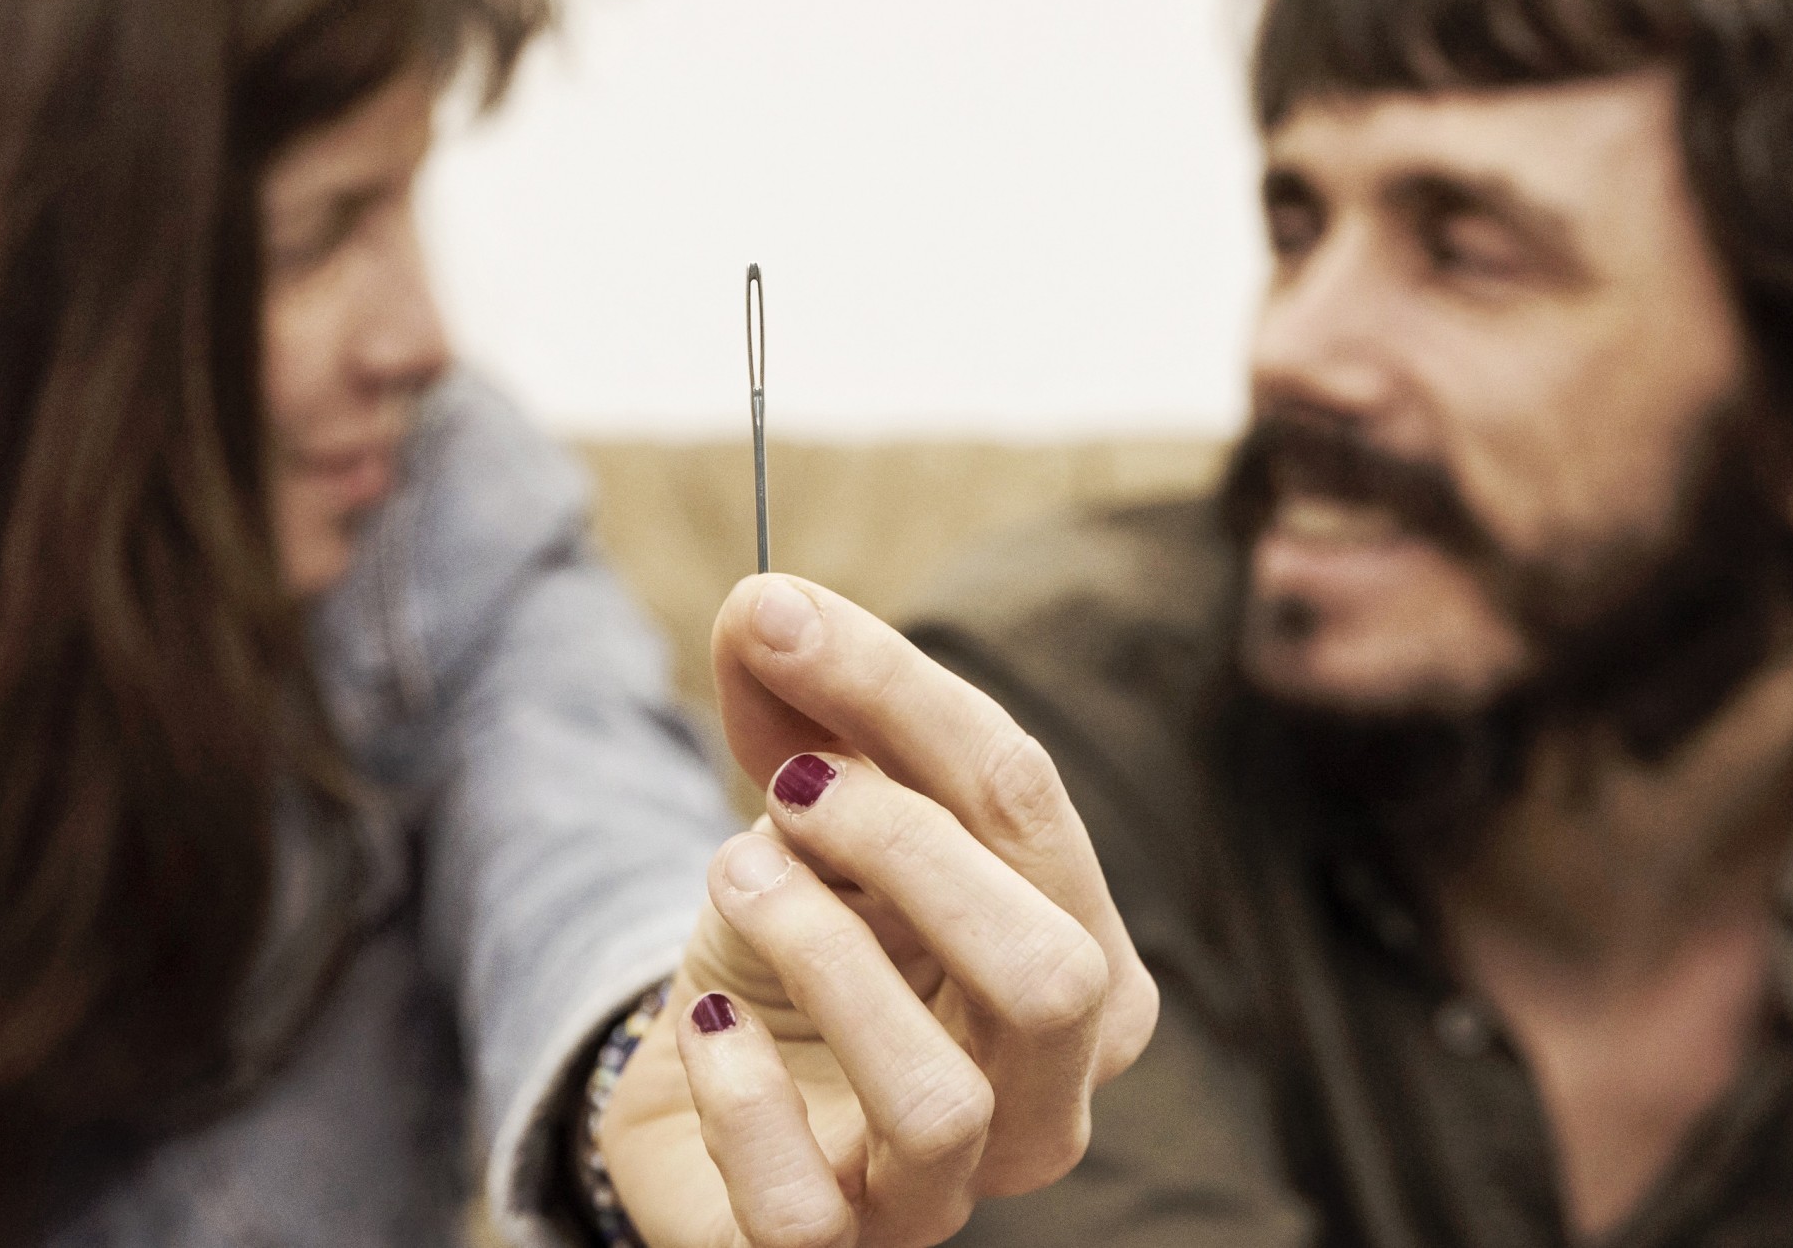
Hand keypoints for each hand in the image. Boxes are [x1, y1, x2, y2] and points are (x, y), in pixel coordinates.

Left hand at [595, 574, 1158, 1246]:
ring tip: (738, 878)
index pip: (1028, 809)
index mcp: (1088, 967)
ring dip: (825, 957)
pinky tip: (710, 1024)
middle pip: (1049, 971)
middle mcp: (1048, 1096)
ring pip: (941, 1098)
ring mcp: (948, 1194)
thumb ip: (809, 708)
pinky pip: (807, 1210)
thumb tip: (767, 605)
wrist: (704, 1089)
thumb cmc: (797, 943)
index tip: (775, 616)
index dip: (897, 694)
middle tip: (785, 791)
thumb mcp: (804, 814)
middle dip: (903, 847)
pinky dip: (744, 1096)